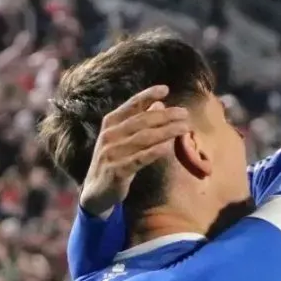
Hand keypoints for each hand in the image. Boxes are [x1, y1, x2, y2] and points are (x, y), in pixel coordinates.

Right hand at [80, 86, 189, 216]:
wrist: (96, 191)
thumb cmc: (114, 162)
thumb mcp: (123, 139)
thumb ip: (139, 122)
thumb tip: (160, 104)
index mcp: (110, 123)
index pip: (131, 106)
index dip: (147, 95)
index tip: (165, 89)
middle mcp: (110, 135)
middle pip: (142, 121)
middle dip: (165, 116)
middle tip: (184, 113)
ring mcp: (112, 153)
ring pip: (144, 138)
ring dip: (166, 132)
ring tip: (184, 127)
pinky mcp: (117, 171)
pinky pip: (139, 159)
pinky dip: (154, 152)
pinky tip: (168, 146)